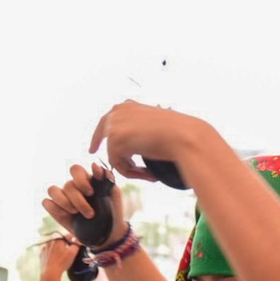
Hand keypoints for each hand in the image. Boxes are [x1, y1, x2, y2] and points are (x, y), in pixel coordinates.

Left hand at [38, 233, 81, 280]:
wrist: (50, 272)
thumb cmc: (61, 262)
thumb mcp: (73, 253)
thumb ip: (76, 244)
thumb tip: (78, 241)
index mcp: (57, 239)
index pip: (68, 236)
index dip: (74, 239)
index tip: (77, 243)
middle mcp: (49, 242)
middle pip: (61, 240)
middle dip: (66, 244)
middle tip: (70, 251)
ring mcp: (44, 248)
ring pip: (54, 246)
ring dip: (59, 249)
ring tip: (63, 256)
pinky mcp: (41, 254)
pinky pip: (49, 251)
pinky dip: (53, 253)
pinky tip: (56, 259)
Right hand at [43, 163, 126, 247]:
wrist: (109, 232)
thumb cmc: (112, 211)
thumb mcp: (113, 194)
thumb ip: (106, 179)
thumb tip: (94, 166)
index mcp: (86, 180)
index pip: (75, 169)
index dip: (80, 180)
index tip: (91, 193)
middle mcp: (72, 187)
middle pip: (68, 185)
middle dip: (79, 200)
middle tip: (90, 213)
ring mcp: (62, 197)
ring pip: (52, 190)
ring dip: (65, 202)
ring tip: (76, 213)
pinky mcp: (55, 209)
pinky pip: (46, 202)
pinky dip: (55, 208)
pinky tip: (67, 215)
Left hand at [88, 100, 209, 181]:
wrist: (185, 137)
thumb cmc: (179, 134)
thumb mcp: (156, 126)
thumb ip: (141, 131)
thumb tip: (135, 144)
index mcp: (128, 105)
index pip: (107, 120)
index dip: (99, 136)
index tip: (93, 149)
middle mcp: (117, 111)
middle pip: (102, 134)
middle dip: (104, 149)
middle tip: (101, 162)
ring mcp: (114, 124)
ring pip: (113, 154)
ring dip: (131, 168)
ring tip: (150, 175)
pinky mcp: (115, 140)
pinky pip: (117, 164)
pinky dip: (132, 173)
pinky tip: (149, 174)